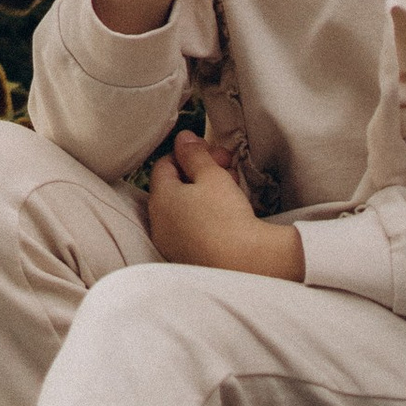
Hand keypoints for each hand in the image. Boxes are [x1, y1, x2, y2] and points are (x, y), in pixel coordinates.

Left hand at [146, 131, 303, 279]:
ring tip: (231, 184)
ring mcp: (172, 244)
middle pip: (174, 186)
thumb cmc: (226, 218)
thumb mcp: (212, 176)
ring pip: (185, 207)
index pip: (164, 165)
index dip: (188, 152)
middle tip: (225, 164)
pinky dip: (206, 214)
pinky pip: (192, 228)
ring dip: (205, 191)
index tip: (210, 149)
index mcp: (160, 200)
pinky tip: (228, 210)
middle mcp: (160, 224)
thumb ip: (195, 154)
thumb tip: (183, 139)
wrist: (246, 266)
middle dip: (200, 170)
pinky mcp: (188, 259)